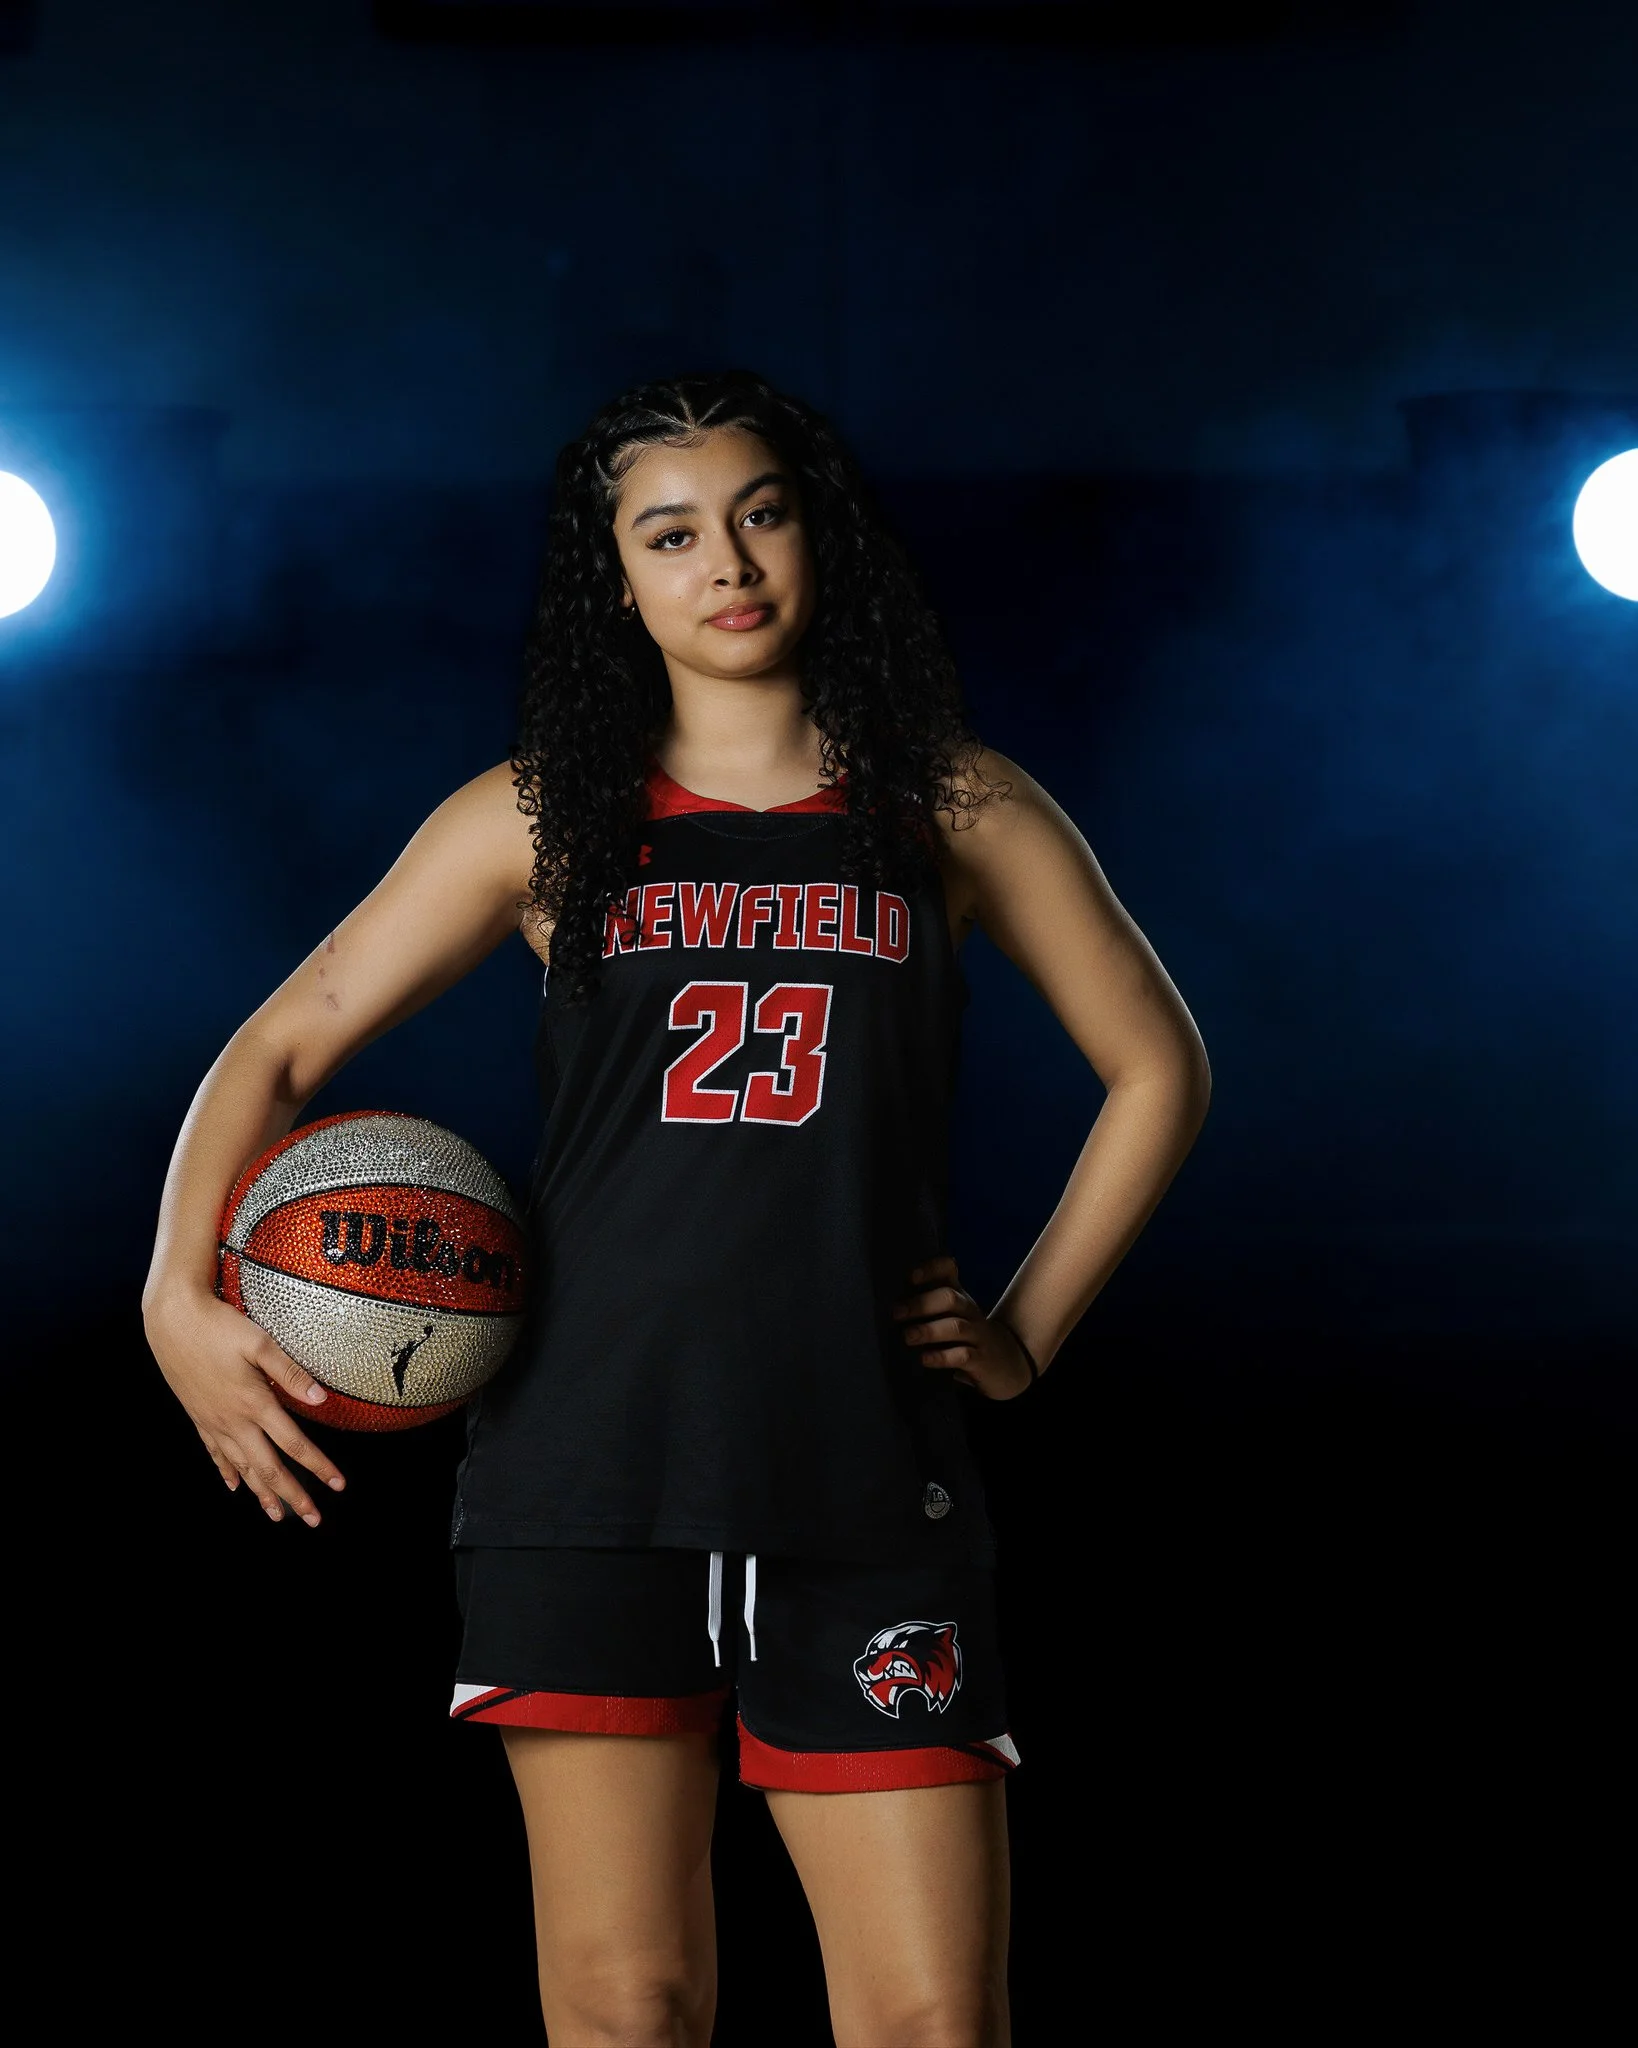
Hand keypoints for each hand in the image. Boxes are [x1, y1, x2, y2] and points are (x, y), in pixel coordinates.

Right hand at [143, 1286, 346, 1524]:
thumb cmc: (219, 1326)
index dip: (318, 1466)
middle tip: (312, 1519)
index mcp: (254, 1403)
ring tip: (276, 1515)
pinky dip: (227, 1472)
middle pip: (268, 1467)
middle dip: (292, 1495)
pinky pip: (214, 1453)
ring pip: (241, 1467)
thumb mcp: (259, 1342)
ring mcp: (213, 1422)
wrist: (171, 1320)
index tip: (338, 1485)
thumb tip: (321, 1398)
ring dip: (261, 1493)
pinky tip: (234, 1486)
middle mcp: (233, 1420)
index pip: (294, 1444)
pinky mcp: (197, 1416)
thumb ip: (290, 1372)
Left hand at [890, 1254, 1035, 1400]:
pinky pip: (963, 1355)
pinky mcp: (980, 1359)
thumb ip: (925, 1307)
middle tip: (897, 1313)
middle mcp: (969, 1310)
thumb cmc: (965, 1336)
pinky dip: (942, 1357)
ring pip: (955, 1326)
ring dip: (929, 1330)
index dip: (931, 1269)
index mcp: (959, 1295)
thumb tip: (882, 1305)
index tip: (910, 1277)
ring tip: (907, 1337)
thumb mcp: (950, 1316)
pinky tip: (925, 1359)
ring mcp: (977, 1334)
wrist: (1005, 1362)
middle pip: (949, 1298)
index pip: (948, 1270)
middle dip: (921, 1304)